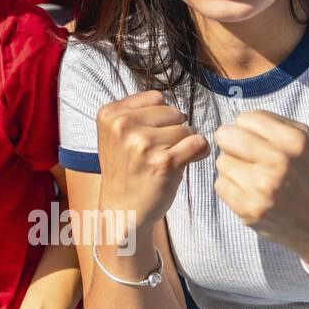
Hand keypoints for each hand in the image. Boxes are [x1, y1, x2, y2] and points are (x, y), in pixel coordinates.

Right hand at [96, 91, 209, 236]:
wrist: (122, 210)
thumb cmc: (125, 171)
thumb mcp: (115, 134)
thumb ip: (136, 112)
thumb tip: (172, 104)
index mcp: (110, 114)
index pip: (156, 98)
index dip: (159, 118)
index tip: (146, 137)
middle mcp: (123, 125)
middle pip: (173, 112)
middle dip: (172, 131)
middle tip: (155, 153)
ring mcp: (143, 143)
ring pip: (186, 129)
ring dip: (183, 145)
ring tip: (163, 162)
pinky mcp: (164, 162)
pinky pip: (198, 143)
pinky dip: (198, 153)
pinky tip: (182, 164)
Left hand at [213, 110, 308, 265]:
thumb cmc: (303, 175)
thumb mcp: (302, 142)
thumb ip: (271, 122)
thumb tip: (236, 121)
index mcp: (294, 141)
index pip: (245, 118)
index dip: (245, 127)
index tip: (255, 139)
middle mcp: (279, 162)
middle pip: (225, 136)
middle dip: (230, 142)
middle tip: (242, 154)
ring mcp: (262, 187)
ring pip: (221, 161)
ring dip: (232, 167)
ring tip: (252, 177)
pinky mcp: (248, 208)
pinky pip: (220, 184)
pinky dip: (231, 187)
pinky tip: (249, 192)